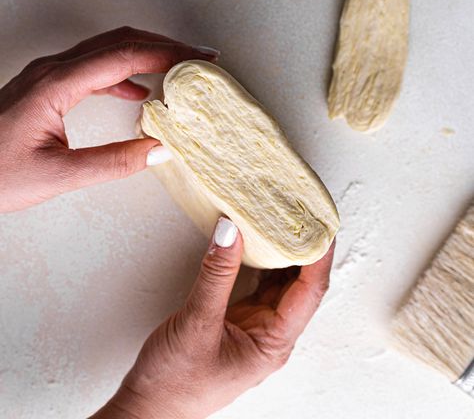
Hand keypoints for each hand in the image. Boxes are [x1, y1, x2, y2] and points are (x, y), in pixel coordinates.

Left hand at [0, 26, 218, 212]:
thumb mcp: (57, 175)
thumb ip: (112, 162)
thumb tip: (160, 150)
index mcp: (57, 83)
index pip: (125, 55)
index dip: (169, 53)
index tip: (199, 59)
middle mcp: (53, 70)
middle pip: (119, 40)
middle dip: (164, 44)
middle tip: (199, 57)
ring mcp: (48, 75)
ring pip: (107, 49)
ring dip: (145, 54)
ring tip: (177, 69)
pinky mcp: (46, 87)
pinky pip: (93, 68)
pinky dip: (123, 73)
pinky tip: (138, 92)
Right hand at [92, 218, 334, 418]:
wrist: (149, 408)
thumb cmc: (175, 383)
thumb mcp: (197, 323)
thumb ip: (216, 275)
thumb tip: (231, 231)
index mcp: (274, 343)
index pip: (310, 291)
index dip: (319, 256)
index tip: (320, 224)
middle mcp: (271, 334)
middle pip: (301, 284)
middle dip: (306, 248)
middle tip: (305, 212)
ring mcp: (255, 326)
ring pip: (279, 282)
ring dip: (284, 252)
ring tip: (285, 219)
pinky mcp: (237, 319)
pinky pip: (258, 283)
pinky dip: (261, 260)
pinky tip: (258, 240)